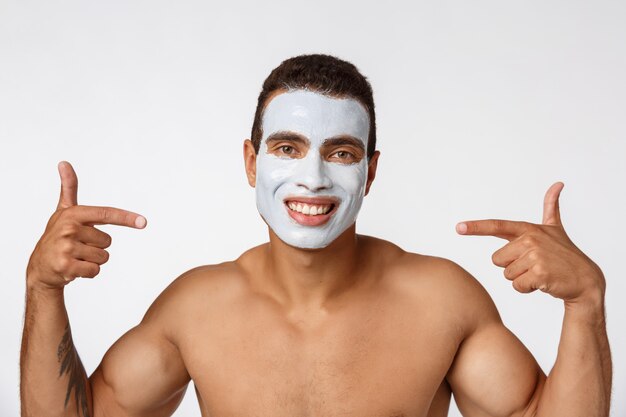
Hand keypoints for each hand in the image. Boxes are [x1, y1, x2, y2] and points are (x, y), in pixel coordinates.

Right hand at [27, 161, 146, 290]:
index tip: (144, 222)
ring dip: (93, 260)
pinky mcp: (66, 267)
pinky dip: (89, 272)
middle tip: (78, 246)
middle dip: (97, 247)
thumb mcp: (63, 211)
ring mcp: (66, 248)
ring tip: (75, 257)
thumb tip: (64, 163)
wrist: (40, 267)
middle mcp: (68, 228)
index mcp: (72, 214)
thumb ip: (68, 188)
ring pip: (103, 257)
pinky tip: (73, 269)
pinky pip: (95, 270)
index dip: (127, 218)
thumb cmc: (57, 236)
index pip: (106, 214)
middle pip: (108, 241)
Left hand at [456, 182, 604, 305]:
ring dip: (521, 279)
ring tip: (541, 272)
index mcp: (528, 229)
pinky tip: (543, 283)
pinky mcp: (539, 274)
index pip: (497, 226)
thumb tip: (558, 184)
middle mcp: (530, 239)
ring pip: (507, 275)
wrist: (585, 279)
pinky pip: (517, 286)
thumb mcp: (555, 229)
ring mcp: (535, 256)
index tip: (458, 227)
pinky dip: (527, 289)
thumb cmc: (564, 254)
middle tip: (534, 265)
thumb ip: (551, 207)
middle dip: (512, 267)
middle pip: (497, 260)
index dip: (476, 227)